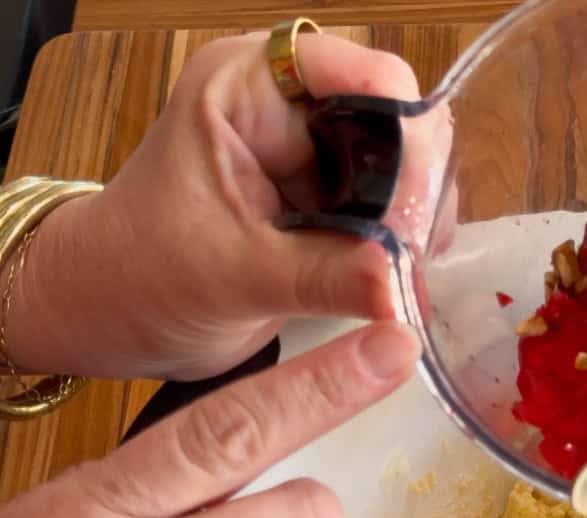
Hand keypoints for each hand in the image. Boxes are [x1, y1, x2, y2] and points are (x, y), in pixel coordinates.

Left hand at [6, 32, 442, 380]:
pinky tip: (399, 280)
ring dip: (416, 225)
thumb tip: (399, 284)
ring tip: (405, 279)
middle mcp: (293, 107)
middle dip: (415, 191)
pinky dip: (405, 245)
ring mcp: (316, 153)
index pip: (363, 76)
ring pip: (408, 169)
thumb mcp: (230, 277)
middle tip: (412, 259)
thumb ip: (319, 277)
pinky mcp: (332, 199)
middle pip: (398, 122)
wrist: (113, 314)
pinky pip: (395, 209)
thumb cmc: (139, 274)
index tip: (410, 212)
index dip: (404, 133)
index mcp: (250, 87)